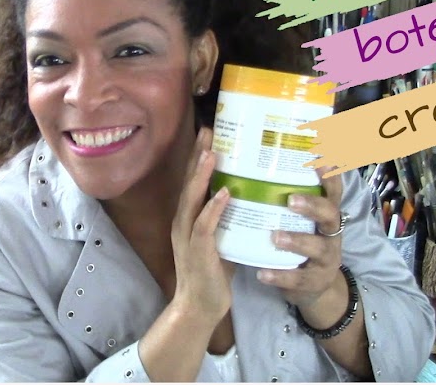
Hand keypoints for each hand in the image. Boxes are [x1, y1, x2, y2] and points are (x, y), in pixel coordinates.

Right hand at [170, 127, 235, 321]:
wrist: (199, 305)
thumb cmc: (213, 272)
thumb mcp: (223, 237)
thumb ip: (230, 217)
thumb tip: (251, 195)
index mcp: (189, 216)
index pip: (194, 180)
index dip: (200, 156)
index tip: (210, 133)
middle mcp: (184, 221)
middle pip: (189, 181)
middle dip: (198, 155)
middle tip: (208, 130)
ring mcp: (188, 235)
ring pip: (192, 198)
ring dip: (202, 175)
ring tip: (212, 153)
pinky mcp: (197, 251)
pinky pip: (204, 225)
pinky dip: (213, 208)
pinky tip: (223, 194)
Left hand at [256, 167, 347, 309]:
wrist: (313, 287)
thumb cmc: (301, 243)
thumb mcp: (302, 223)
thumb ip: (287, 200)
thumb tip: (255, 168)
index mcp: (327, 215)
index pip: (332, 191)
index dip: (330, 176)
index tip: (321, 160)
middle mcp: (331, 233)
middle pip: (329, 214)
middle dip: (312, 206)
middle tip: (291, 200)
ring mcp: (327, 258)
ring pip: (317, 247)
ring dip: (297, 240)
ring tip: (275, 237)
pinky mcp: (315, 281)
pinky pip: (298, 278)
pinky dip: (280, 275)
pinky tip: (262, 273)